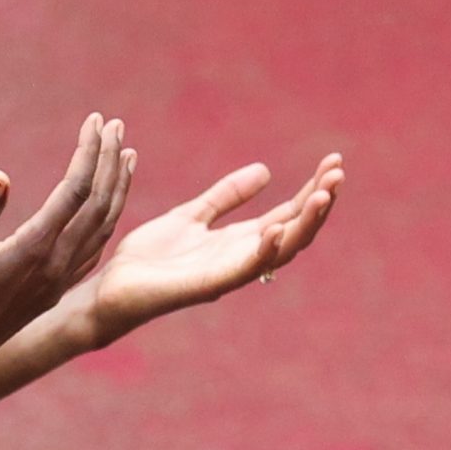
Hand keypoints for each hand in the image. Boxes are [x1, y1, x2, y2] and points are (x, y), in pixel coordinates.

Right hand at [0, 114, 136, 392]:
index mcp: (36, 248)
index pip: (75, 190)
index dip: (88, 152)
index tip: (95, 120)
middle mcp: (57, 263)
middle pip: (98, 202)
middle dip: (109, 160)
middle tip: (115, 125)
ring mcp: (61, 277)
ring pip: (104, 225)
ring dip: (118, 187)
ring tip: (127, 156)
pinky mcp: (56, 288)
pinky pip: (96, 246)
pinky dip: (108, 218)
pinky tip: (108, 207)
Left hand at [80, 153, 343, 344]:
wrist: (112, 287)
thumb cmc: (149, 257)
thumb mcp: (191, 214)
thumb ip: (225, 196)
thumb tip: (266, 170)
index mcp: (238, 242)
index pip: (288, 214)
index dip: (312, 190)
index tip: (333, 163)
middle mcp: (241, 258)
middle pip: (294, 231)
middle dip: (319, 203)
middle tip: (338, 173)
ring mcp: (228, 273)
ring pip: (279, 251)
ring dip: (304, 224)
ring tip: (322, 195)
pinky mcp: (207, 286)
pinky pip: (244, 270)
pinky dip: (264, 251)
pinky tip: (277, 228)